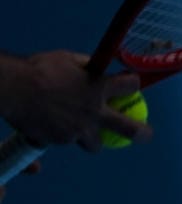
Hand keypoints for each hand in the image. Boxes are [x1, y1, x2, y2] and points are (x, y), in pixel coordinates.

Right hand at [0, 51, 152, 150]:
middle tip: (146, 135)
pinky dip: (60, 135)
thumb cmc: (37, 69)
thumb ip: (85, 65)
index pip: (129, 86)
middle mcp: (94, 112)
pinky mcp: (61, 140)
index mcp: (98, 88)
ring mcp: (78, 129)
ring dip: (93, 139)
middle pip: (130, 129)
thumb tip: (97, 66)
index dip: (132, 85)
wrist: (12, 89)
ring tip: (86, 133)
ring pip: (95, 144)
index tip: (132, 86)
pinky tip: (48, 124)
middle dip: (142, 133)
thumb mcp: (65, 59)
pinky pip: (65, 141)